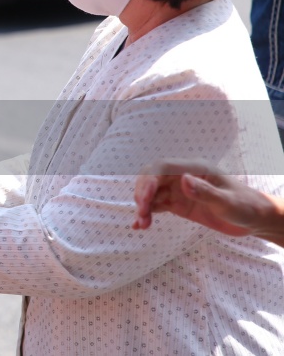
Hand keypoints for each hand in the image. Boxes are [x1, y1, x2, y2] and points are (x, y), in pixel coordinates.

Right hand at [132, 159, 274, 238]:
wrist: (253, 219)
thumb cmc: (246, 206)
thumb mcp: (228, 202)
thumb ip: (206, 192)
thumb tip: (183, 180)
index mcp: (195, 169)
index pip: (163, 167)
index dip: (149, 180)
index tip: (144, 199)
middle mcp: (183, 177)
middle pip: (152, 178)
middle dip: (142, 194)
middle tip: (142, 214)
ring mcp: (179, 190)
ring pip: (152, 193)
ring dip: (143, 207)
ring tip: (142, 225)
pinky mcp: (178, 204)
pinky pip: (157, 206)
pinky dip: (147, 214)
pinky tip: (139, 226)